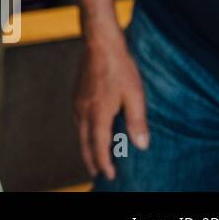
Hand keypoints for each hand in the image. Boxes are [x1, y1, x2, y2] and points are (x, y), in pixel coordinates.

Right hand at [74, 33, 148, 180]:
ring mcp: (78, 102)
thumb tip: (141, 146)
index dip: (104, 163)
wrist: (100, 44)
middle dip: (91, 160)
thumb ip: (137, 121)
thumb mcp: (135, 95)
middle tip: (96, 174)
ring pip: (78, 131)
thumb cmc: (120, 68)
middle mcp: (84, 110)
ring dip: (85, 147)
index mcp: (98, 114)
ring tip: (92, 156)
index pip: (99, 146)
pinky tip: (87, 130)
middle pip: (84, 142)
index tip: (110, 175)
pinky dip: (82, 132)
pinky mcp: (77, 94)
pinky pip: (77, 120)